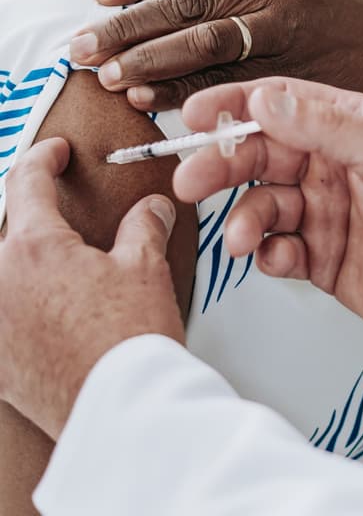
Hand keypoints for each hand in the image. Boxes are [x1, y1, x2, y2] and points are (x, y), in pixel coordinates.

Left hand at [0, 140, 182, 438]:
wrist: (117, 407)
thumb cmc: (128, 339)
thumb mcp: (146, 266)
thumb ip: (144, 225)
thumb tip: (151, 209)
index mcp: (32, 248)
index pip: (25, 183)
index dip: (43, 158)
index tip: (54, 153)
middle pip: (7, 232)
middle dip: (33, 217)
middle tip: (60, 210)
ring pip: (3, 273)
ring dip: (24, 263)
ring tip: (58, 266)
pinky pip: (2, 316)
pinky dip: (19, 305)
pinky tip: (46, 312)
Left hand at [69, 0, 362, 112]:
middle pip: (189, 1)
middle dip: (128, 24)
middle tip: (82, 43)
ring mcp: (288, 29)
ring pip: (203, 43)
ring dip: (147, 60)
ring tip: (108, 74)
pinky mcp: (294, 70)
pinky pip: (228, 81)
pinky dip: (185, 91)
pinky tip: (151, 100)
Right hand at [173, 78, 362, 346]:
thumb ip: (324, 126)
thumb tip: (267, 99)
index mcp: (352, 125)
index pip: (282, 104)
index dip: (235, 107)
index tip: (191, 116)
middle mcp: (334, 163)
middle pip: (260, 154)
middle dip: (222, 166)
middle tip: (189, 183)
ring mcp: (325, 210)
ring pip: (261, 204)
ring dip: (243, 219)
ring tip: (242, 240)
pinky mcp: (321, 256)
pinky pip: (275, 248)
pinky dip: (267, 254)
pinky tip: (282, 259)